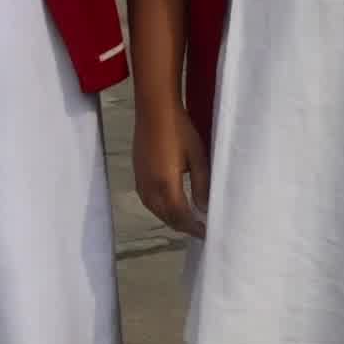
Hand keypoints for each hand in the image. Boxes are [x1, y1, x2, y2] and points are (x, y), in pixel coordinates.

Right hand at [133, 102, 207, 238]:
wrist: (154, 109)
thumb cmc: (180, 130)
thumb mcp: (198, 157)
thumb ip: (201, 185)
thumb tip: (204, 208)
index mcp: (166, 184)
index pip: (181, 216)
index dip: (194, 228)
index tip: (207, 233)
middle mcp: (150, 187)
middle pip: (166, 217)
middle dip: (183, 227)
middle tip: (199, 229)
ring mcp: (140, 180)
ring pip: (154, 210)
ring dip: (170, 219)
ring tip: (186, 220)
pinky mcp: (137, 172)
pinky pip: (147, 200)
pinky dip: (159, 209)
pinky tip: (168, 205)